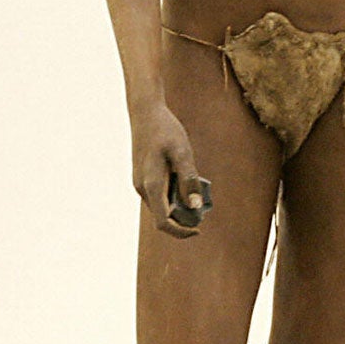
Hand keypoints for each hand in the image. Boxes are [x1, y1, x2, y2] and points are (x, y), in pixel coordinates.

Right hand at [131, 102, 205, 237]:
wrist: (145, 112)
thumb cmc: (165, 130)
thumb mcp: (182, 152)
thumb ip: (189, 179)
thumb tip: (195, 206)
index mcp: (152, 185)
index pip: (163, 222)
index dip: (181, 231)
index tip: (199, 229)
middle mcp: (142, 188)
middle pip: (162, 216)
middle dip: (183, 218)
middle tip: (204, 207)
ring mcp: (140, 183)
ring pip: (160, 206)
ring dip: (178, 206)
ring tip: (197, 192)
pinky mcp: (142, 177)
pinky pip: (159, 195)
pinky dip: (173, 196)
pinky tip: (185, 181)